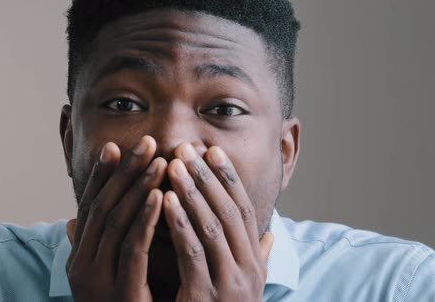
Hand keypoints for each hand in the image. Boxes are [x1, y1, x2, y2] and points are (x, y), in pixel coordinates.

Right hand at [65, 136, 167, 301]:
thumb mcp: (101, 275)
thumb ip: (93, 247)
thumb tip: (74, 221)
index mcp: (78, 256)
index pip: (90, 207)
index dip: (104, 176)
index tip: (118, 147)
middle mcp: (81, 264)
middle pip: (104, 207)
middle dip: (125, 173)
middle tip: (145, 142)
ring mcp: (97, 279)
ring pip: (117, 222)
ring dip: (138, 188)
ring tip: (159, 160)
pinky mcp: (119, 291)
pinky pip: (132, 248)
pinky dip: (145, 219)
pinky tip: (160, 197)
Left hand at [164, 143, 273, 300]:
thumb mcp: (244, 287)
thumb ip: (257, 261)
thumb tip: (270, 238)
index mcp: (255, 262)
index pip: (243, 210)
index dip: (228, 178)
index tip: (213, 151)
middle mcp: (249, 269)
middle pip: (228, 211)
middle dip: (208, 177)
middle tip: (189, 148)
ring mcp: (231, 283)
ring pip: (212, 226)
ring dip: (192, 191)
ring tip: (175, 164)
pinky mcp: (207, 296)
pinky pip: (192, 252)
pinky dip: (179, 222)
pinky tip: (164, 199)